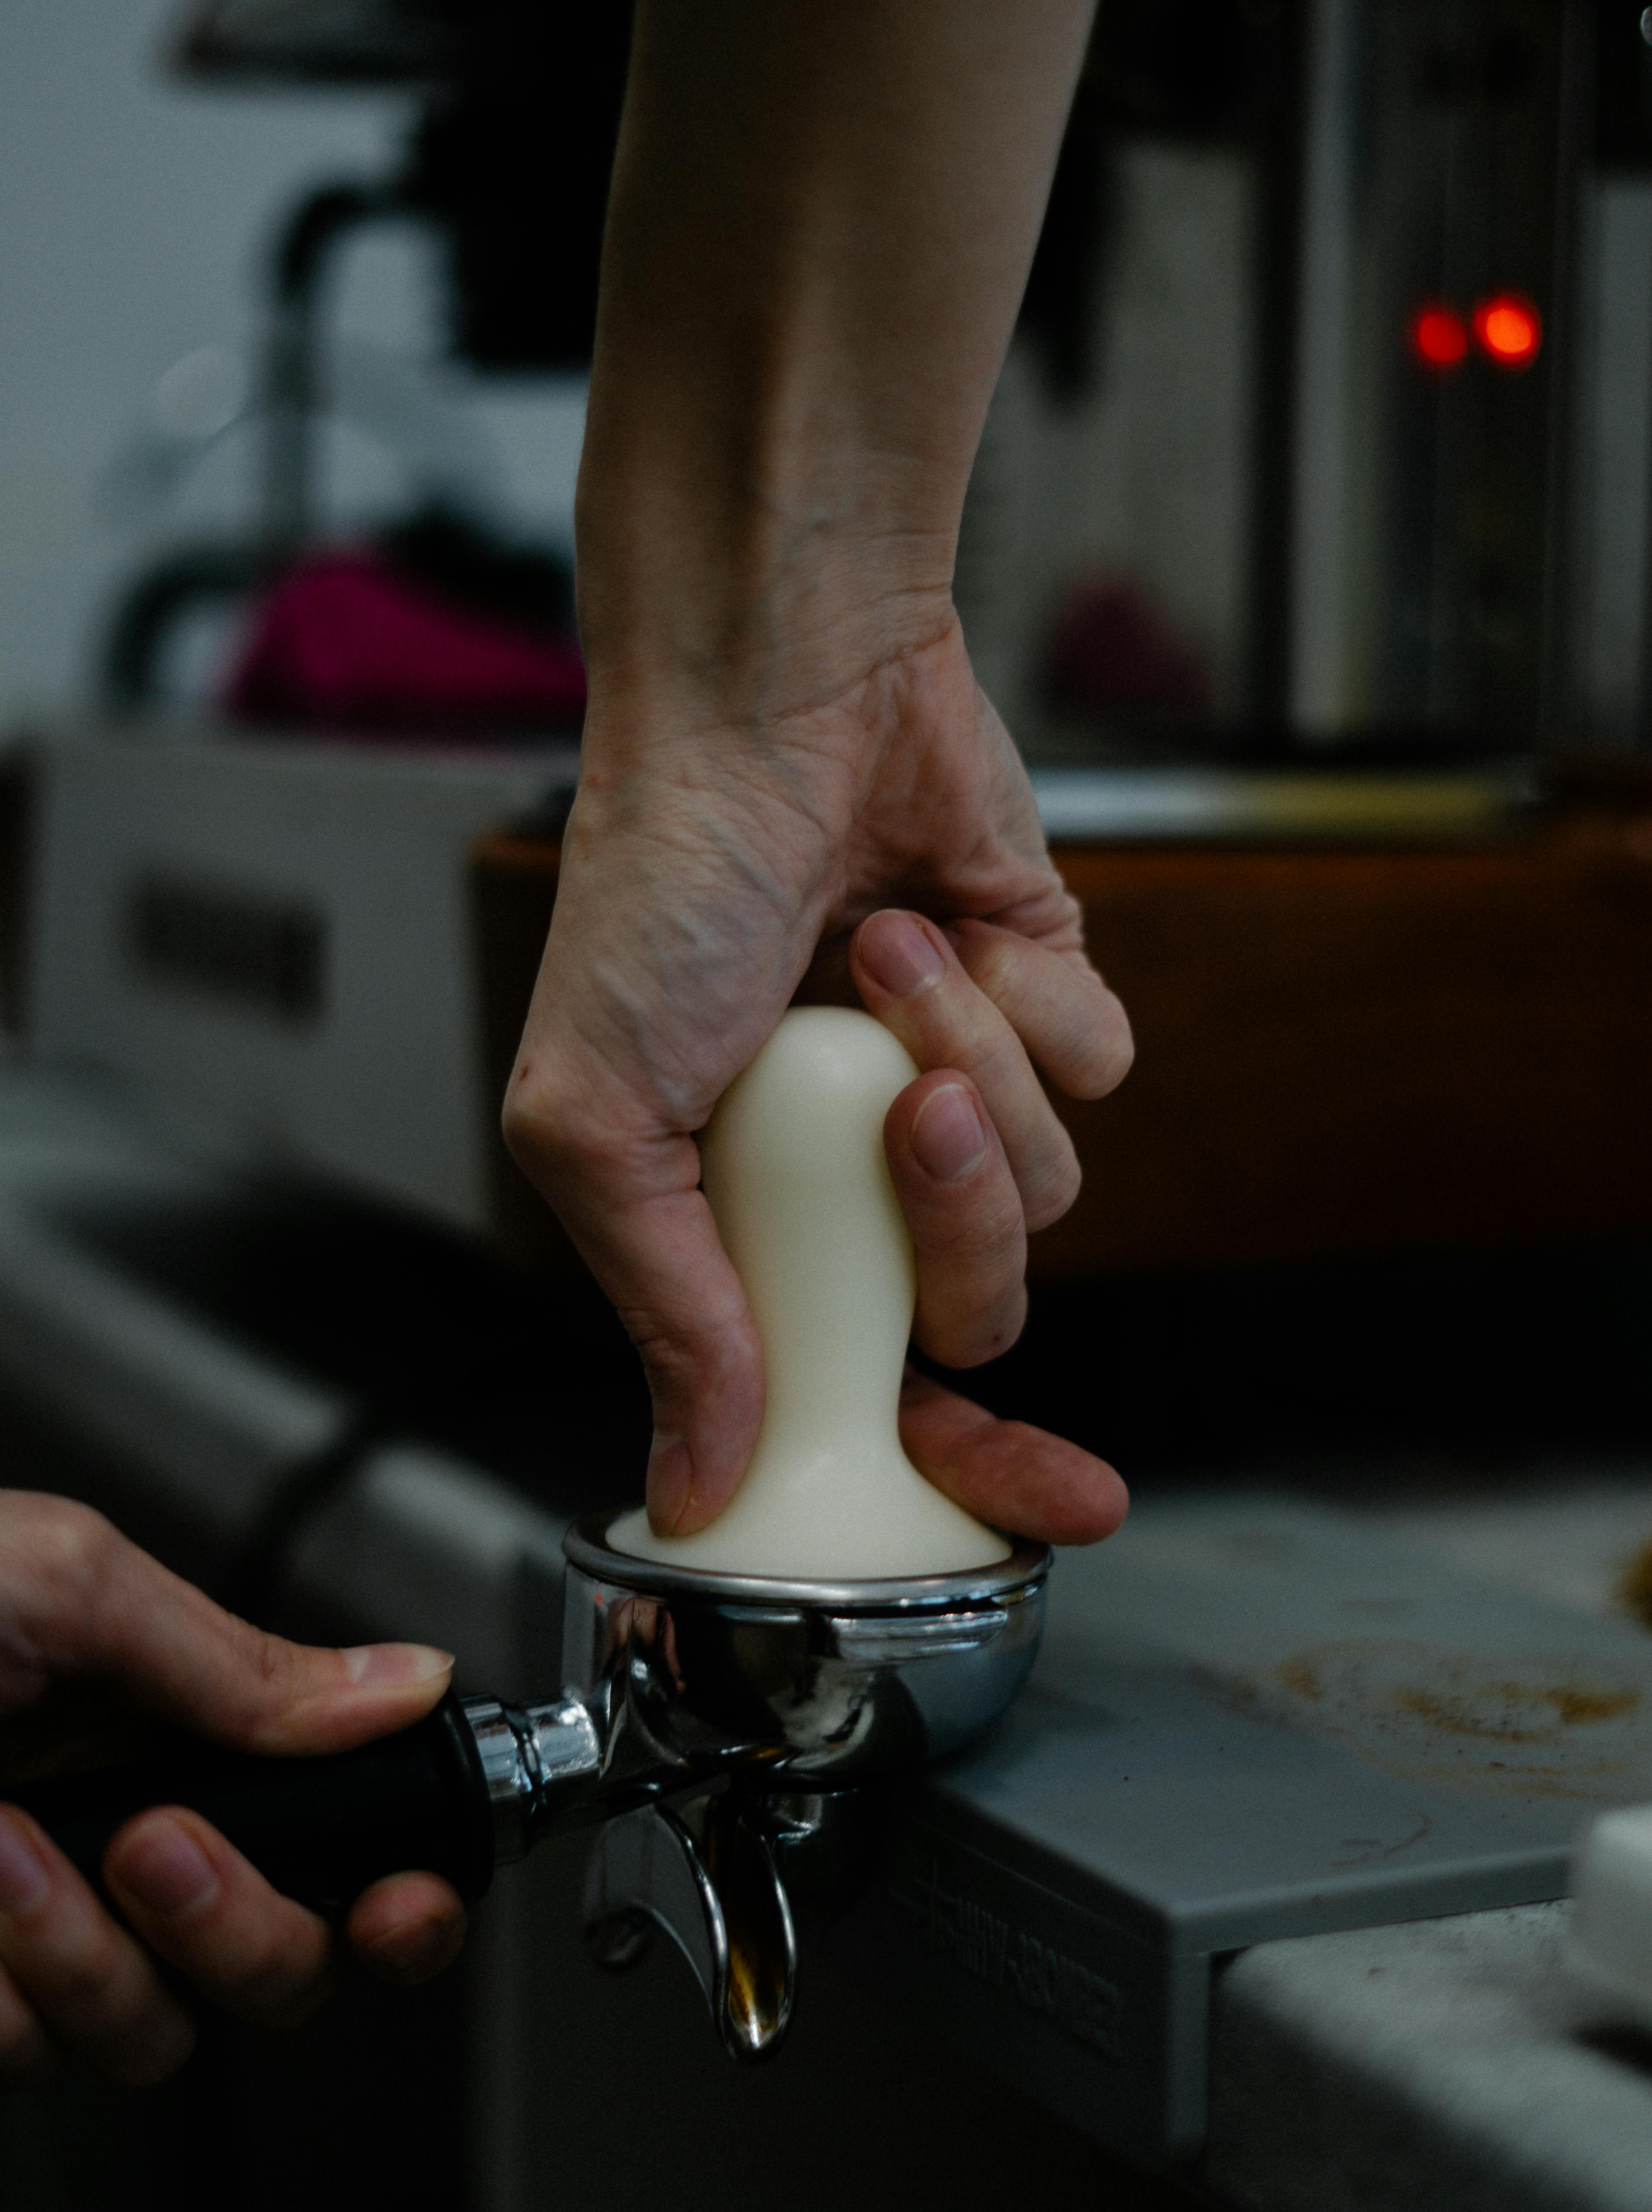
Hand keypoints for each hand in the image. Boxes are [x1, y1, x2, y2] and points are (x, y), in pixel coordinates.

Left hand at [0, 1493, 463, 2086]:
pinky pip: (31, 2056)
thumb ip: (243, 1662)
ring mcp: (41, 1941)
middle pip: (279, 1973)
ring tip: (0, 1844)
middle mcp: (127, 1851)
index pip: (340, 1849)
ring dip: (82, 1947)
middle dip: (240, 1925)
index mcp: (175, 1738)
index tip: (404, 1901)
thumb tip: (401, 1683)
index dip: (401, 1899)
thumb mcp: (68, 1587)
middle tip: (156, 1842)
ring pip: (151, 2034)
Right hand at [505, 621, 1131, 1544]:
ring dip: (967, 1065)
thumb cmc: (658, 890)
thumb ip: (666, 1312)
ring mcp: (956, 1084)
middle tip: (904, 1111)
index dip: (964, 1466)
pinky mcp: (1041, 994)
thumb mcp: (598, 1123)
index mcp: (755, 1226)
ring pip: (1047, 1184)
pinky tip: (945, 921)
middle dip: (957, 1220)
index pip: (872, 1394)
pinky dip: (1025, 995)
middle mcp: (862, 1176)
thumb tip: (697, 1476)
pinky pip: (1094, 1064)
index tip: (1047, 1509)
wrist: (767, 702)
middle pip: (981, 1303)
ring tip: (880, 957)